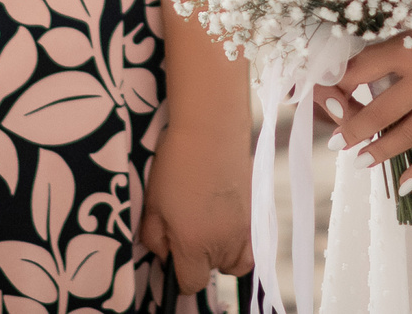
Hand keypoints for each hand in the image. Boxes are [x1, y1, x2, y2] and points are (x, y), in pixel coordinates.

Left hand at [138, 119, 252, 292]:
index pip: (191, 283)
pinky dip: (242, 240)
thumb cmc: (176, 164)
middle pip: (215, 272)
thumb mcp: (153, 204)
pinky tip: (228, 218)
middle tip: (190, 231)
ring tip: (211, 229)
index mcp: (194, 245)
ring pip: (238, 261)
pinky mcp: (258, 211)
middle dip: (201, 260)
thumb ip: (154, 239)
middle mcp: (224, 243)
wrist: (212, 129)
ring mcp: (246, 227)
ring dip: (224, 254)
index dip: (180, 276)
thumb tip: (165, 254)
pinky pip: (253, 242)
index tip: (175, 256)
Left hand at [315, 0, 411, 196]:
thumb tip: (375, 73)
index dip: (340, 87)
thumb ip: (405, 49)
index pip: (361, 71)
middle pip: (376, 112)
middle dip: (352, 130)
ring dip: (379, 152)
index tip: (330, 97)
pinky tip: (404, 184)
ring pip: (405, 137)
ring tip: (361, 161)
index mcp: (411, 49)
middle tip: (337, 143)